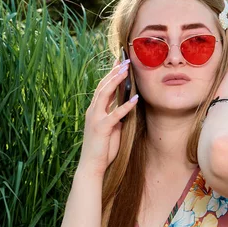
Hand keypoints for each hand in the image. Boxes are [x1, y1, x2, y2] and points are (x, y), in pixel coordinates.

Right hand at [78, 60, 137, 176]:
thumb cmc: (102, 149)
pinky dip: (125, 106)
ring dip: (116, 81)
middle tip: (124, 60)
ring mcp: (95, 118)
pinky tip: (135, 99)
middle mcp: (93, 111)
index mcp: (94, 110)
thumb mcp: (111, 128)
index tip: (119, 62)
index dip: (110, 74)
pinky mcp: (101, 128)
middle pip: (102, 86)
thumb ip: (116, 116)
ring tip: (126, 71)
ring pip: (104, 94)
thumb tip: (125, 106)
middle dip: (113, 72)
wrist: (91, 166)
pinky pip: (115, 114)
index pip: (102, 87)